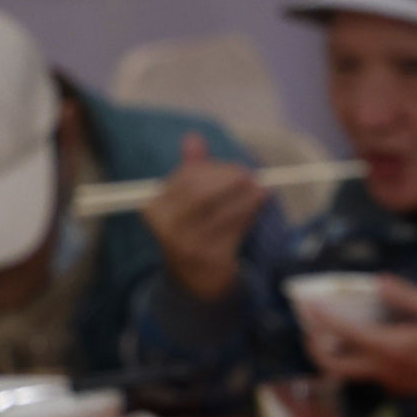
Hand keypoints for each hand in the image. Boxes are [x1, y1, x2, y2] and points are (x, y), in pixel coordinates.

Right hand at [143, 133, 267, 302]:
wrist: (196, 279)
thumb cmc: (192, 230)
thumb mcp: (185, 201)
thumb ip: (190, 170)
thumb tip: (193, 137)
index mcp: (154, 208)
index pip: (185, 179)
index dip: (214, 169)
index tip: (236, 167)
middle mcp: (166, 226)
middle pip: (201, 192)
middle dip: (230, 180)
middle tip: (251, 175)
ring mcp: (188, 244)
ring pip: (221, 211)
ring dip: (246, 197)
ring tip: (262, 188)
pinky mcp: (211, 258)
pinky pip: (234, 229)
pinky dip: (249, 213)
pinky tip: (259, 204)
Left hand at [310, 277, 416, 407]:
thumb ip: (407, 295)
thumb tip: (380, 282)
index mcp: (392, 348)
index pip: (344, 332)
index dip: (322, 316)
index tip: (309, 303)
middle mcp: (385, 370)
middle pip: (333, 365)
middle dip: (315, 347)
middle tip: (310, 329)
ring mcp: (393, 382)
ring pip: (349, 372)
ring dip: (336, 354)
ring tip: (333, 333)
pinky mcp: (403, 388)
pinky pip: (370, 373)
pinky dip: (358, 358)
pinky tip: (367, 341)